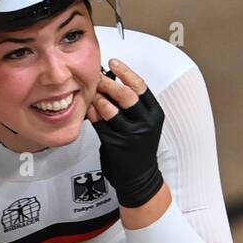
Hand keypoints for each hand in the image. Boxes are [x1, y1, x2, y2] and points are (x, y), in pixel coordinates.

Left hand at [85, 58, 165, 208]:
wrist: (139, 179)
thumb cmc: (139, 150)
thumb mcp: (144, 125)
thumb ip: (132, 107)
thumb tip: (112, 82)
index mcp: (155, 115)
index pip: (141, 87)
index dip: (126, 72)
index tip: (114, 63)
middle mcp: (146, 124)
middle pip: (127, 95)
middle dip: (109, 82)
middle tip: (97, 76)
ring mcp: (131, 135)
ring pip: (111, 109)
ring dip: (98, 97)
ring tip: (91, 92)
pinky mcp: (117, 145)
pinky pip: (101, 124)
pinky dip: (92, 113)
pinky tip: (88, 108)